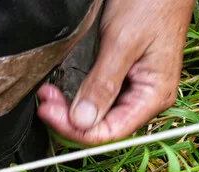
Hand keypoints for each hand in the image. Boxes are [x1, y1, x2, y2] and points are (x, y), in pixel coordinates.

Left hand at [37, 0, 192, 143]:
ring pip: (95, 114)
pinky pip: (96, 97)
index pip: (110, 132)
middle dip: (68, 119)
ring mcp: (133, 89)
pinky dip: (75, 96)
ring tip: (48, 93)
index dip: (75, 130)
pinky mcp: (121, 78)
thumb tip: (82, 121)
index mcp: (153, 96)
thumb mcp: (123, 43)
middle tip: (45, 99)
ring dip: (69, 109)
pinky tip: (60, 88)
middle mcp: (144, 98)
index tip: (48, 112)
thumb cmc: (152, 2)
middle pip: (101, 126)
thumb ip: (103, 84)